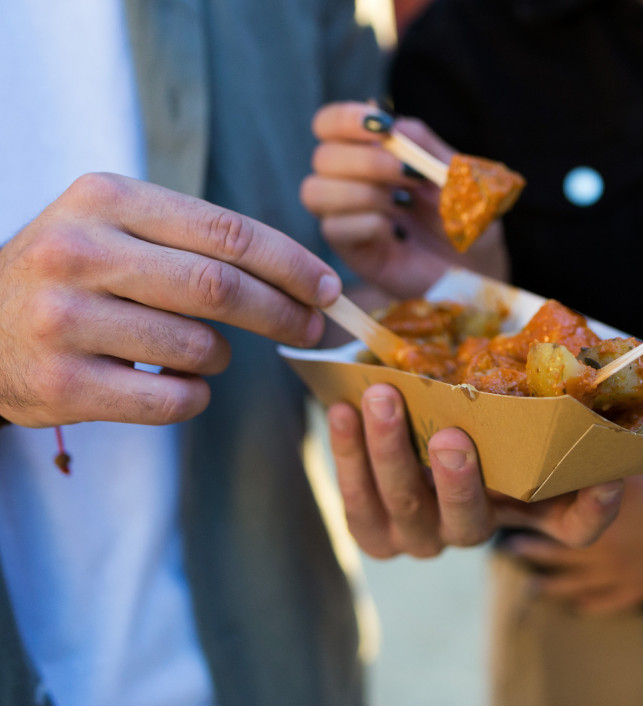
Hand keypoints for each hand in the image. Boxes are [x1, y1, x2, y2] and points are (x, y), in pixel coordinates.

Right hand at [0, 173, 339, 426]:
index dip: (290, 263)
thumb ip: (194, 239)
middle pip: (220, 287)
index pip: (226, 231)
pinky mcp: (63, 383)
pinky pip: (172, 400)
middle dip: (283, 311)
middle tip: (311, 327)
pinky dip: (195, 397)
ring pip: (199, 347)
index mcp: (105, 200)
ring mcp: (66, 321)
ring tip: (207, 351)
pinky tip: (180, 385)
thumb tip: (302, 278)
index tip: (327, 286)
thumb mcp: (114, 226)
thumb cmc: (71, 275)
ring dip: (223, 356)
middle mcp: (80, 253)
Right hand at [300, 102, 508, 298]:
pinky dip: (369, 223)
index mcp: (370, 152)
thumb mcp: (457, 171)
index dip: (344, 119)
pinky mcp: (353, 252)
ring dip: (363, 192)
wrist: (479, 263)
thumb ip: (426, 146)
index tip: (383, 127)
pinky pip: (334, 229)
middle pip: (322, 157)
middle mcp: (350, 182)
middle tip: (410, 175)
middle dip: (368, 161)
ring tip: (402, 204)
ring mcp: (348, 219)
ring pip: (315, 192)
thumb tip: (393, 128)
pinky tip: (397, 233)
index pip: (328, 124)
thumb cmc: (465, 214)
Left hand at [327, 385, 623, 557]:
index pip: (575, 528)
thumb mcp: (516, 411)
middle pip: (471, 526)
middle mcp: (475, 530)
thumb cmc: (479, 415)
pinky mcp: (373, 527)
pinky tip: (343, 410)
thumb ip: (552, 410)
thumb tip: (598, 407)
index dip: (593, 511)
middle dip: (458, 484)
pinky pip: (356, 503)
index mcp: (524, 508)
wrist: (412, 416)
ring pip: (404, 510)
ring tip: (381, 400)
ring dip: (389, 456)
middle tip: (452, 436)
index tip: (606, 479)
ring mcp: (420, 535)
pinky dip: (347, 456)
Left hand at [500, 460, 642, 614]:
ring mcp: (615, 574)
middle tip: (495, 531)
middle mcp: (599, 548)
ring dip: (540, 570)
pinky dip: (576, 599)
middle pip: (549, 545)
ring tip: (516, 564)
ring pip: (565, 577)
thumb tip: (565, 438)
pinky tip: (558, 598)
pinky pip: (597, 601)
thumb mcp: (636, 468)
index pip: (544, 511)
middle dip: (522, 537)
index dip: (516, 506)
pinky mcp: (635, 591)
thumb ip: (599, 459)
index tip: (491, 497)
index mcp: (596, 514)